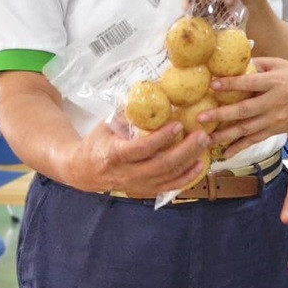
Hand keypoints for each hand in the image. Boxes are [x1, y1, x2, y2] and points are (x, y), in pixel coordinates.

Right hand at [65, 120, 210, 197]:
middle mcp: (127, 174)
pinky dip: (186, 178)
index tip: (178, 124)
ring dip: (189, 161)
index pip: (141, 149)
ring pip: (168, 177)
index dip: (161, 138)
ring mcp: (137, 185)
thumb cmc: (97, 143)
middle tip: (201, 134)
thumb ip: (127, 115)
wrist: (83, 171)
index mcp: (114, 155)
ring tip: (205, 145)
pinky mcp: (144, 191)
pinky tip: (199, 165)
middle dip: (185, 150)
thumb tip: (152, 96)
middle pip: (161, 165)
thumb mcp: (106, 125)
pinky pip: (169, 187)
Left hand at [203, 57, 287, 156]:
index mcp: (274, 82)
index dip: (230, 84)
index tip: (212, 84)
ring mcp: (274, 120)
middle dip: (221, 115)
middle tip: (200, 118)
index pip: (249, 83)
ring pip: (246, 129)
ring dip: (225, 135)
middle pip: (244, 110)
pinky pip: (254, 140)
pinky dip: (239, 148)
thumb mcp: (282, 64)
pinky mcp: (274, 131)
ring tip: (206, 138)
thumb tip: (234, 63)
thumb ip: (259, 63)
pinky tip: (224, 153)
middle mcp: (273, 103)